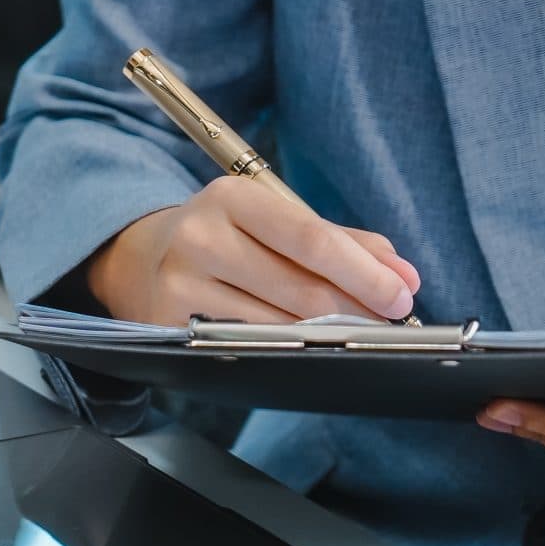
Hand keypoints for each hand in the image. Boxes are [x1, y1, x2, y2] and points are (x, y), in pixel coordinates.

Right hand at [86, 176, 421, 323]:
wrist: (141, 259)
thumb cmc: (226, 238)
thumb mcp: (276, 222)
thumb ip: (343, 242)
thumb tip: (404, 275)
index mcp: (233, 198)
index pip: (311, 237)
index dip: (363, 272)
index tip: (401, 295)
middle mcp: (201, 235)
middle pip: (299, 286)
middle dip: (356, 308)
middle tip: (388, 320)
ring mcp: (182, 283)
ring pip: (278, 323)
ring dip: (327, 333)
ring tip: (354, 331)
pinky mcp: (171, 323)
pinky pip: (249, 343)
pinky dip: (288, 347)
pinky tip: (307, 344)